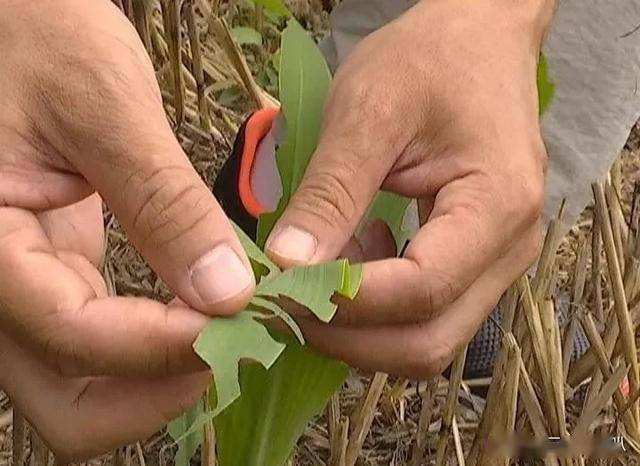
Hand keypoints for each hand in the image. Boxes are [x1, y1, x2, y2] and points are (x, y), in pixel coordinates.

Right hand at [0, 0, 253, 458]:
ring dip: (156, 378)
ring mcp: (18, 288)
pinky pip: (96, 340)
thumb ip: (163, 204)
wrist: (8, 21)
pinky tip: (196, 308)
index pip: (71, 334)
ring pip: (80, 385)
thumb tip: (230, 292)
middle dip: (154, 391)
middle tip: (229, 342)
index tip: (242, 314)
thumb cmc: (35, 34)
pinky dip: (149, 344)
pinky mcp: (50, 275)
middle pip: (67, 405)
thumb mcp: (104, 108)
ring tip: (224, 327)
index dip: (164, 342)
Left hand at [266, 0, 553, 376]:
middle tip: (284, 304)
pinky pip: (429, 313)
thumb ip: (330, 194)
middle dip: (348, 336)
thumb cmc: (428, 59)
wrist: (478, 39)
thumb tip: (285, 266)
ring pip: (427, 338)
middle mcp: (512, 249)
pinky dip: (379, 309)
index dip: (344, 303)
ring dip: (361, 328)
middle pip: (429, 340)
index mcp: (497, 206)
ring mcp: (500, 261)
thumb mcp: (368, 113)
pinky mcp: (480, 260)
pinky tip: (353, 258)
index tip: (278, 290)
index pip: (421, 290)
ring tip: (316, 276)